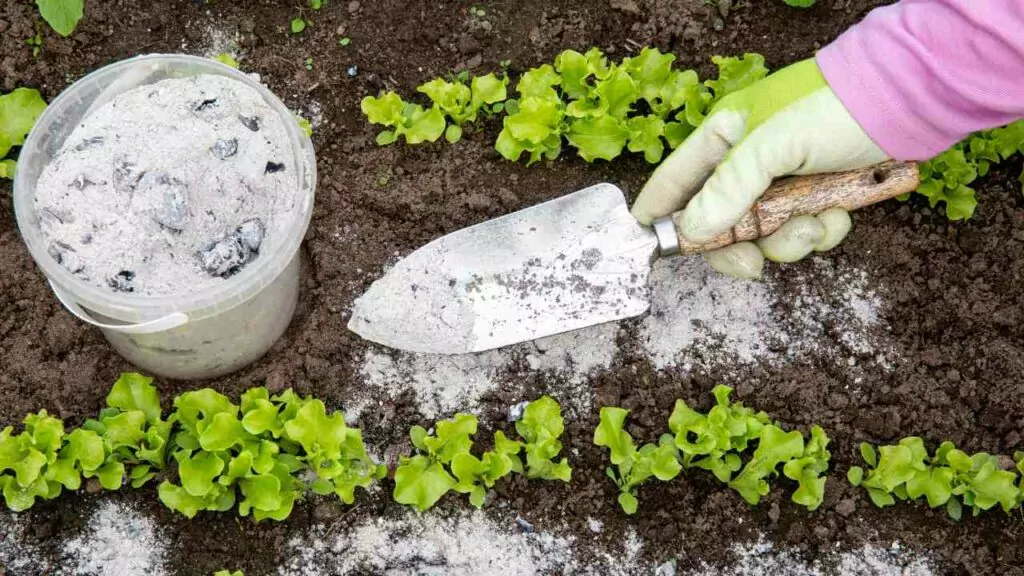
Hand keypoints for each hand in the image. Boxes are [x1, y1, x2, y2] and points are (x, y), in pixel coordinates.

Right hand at [631, 58, 888, 278]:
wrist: (910, 102)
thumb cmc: (833, 108)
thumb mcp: (773, 144)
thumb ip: (729, 188)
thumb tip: (692, 230)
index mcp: (723, 138)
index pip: (675, 181)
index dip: (660, 214)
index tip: (652, 248)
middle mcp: (746, 163)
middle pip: (718, 222)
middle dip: (739, 245)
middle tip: (752, 264)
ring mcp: (780, 183)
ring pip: (763, 234)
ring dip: (789, 239)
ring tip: (817, 224)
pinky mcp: (814, 197)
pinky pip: (801, 231)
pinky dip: (820, 231)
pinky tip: (839, 214)